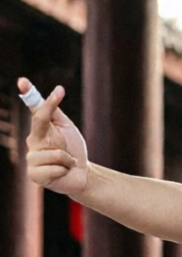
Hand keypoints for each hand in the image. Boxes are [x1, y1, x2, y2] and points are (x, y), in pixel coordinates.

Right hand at [21, 80, 89, 197]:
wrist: (82, 175)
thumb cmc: (73, 150)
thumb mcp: (66, 129)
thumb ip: (56, 112)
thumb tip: (57, 89)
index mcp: (39, 130)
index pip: (36, 111)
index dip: (29, 95)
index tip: (23, 81)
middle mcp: (32, 142)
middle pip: (40, 124)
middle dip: (56, 131)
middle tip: (68, 148)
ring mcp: (31, 159)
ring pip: (54, 153)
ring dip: (67, 160)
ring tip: (67, 164)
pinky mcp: (34, 175)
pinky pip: (54, 168)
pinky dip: (64, 171)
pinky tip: (62, 173)